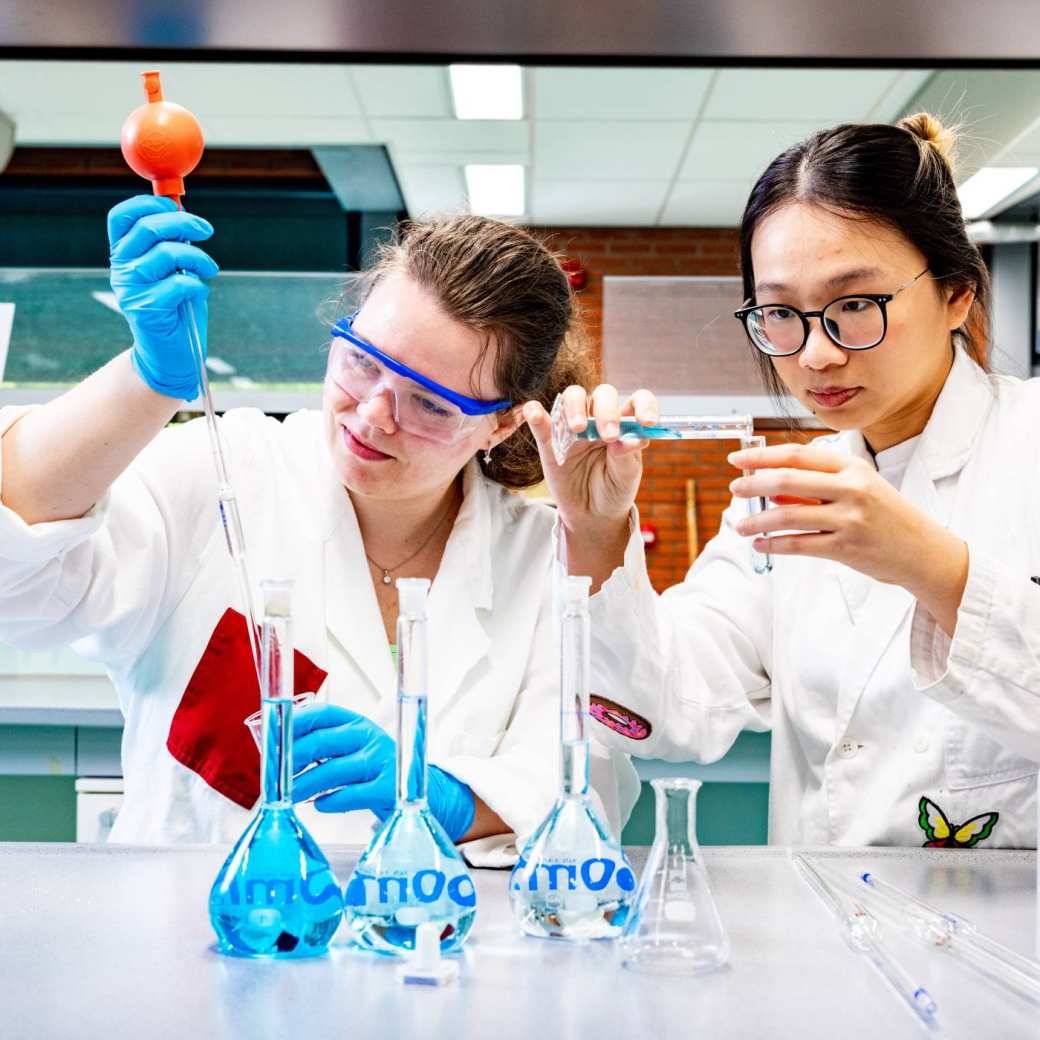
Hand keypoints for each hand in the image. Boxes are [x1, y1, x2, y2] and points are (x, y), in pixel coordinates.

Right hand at [108, 195, 218, 399]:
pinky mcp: (147, 309)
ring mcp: (131, 290)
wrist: (169, 355)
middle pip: (148, 229)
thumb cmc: (176, 308)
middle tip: (206, 230)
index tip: (175, 205)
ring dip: (197, 257)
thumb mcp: (172, 269)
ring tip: (210, 268)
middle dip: (183, 223)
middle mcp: (121, 269)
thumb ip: (172, 243)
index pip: (122, 217)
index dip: (148, 204)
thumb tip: (182, 211)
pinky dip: (197, 285)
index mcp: (123, 255)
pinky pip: (179, 284)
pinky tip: (200, 292)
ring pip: (166, 254)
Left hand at [291, 704, 475, 841]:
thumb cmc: (374, 769)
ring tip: (289, 796)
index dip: (296, 722)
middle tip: (275, 774)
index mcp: (357, 723)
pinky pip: (352, 795)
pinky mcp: (389, 788)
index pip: (323, 714)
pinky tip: (320, 805)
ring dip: (305, 784)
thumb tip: (277, 751)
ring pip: (333, 771)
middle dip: (293, 758)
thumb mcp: (354, 749)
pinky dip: (331, 801)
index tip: (273, 736)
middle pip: (323, 742)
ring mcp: (381, 761)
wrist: (420, 790)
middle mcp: (369, 737)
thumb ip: (323, 746)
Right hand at [524, 383, 657, 541]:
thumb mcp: (626, 476)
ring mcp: (574, 427)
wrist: (592, 515)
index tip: (648, 423)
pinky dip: (535, 413)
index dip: (644, 405)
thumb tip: (628, 439)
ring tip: (577, 428)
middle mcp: (600, 418)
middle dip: (606, 411)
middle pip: (603, 395)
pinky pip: (541, 421)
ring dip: (575, 407)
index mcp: (625, 424)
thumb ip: (627, 456)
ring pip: (573, 397)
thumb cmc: (614, 490)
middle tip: (608, 435)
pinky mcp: (551, 441)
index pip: (637, 401)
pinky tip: (534, 412)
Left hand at [728, 442, 968, 631]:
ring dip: (758, 520)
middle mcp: (851, 488)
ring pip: (788, 514)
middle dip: (754, 484)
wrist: (924, 552)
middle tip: (734, 489)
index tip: (737, 460)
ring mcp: (849, 518)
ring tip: (740, 525)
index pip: (798, 455)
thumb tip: (771, 486)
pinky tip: (761, 544)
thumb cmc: (887, 517)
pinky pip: (798, 544)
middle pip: (788, 480)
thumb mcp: (859, 488)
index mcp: (852, 467)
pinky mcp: (846, 547)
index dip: (763, 456)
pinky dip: (774, 544)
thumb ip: (819, 485)